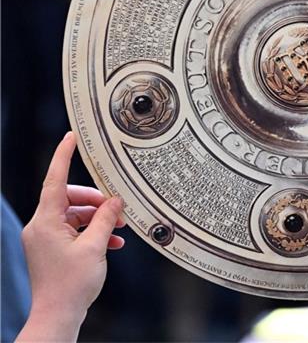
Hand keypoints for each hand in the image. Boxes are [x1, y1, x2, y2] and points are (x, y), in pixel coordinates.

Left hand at [17, 133, 125, 342]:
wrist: (57, 316)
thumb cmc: (70, 286)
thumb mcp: (95, 247)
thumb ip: (106, 219)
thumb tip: (115, 201)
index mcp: (45, 222)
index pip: (54, 180)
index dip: (63, 157)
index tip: (70, 138)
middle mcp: (41, 227)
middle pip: (70, 198)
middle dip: (96, 201)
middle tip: (117, 209)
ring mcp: (45, 239)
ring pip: (75, 215)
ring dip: (99, 220)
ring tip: (120, 230)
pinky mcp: (52, 250)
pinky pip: (74, 231)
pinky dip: (93, 233)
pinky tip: (113, 243)